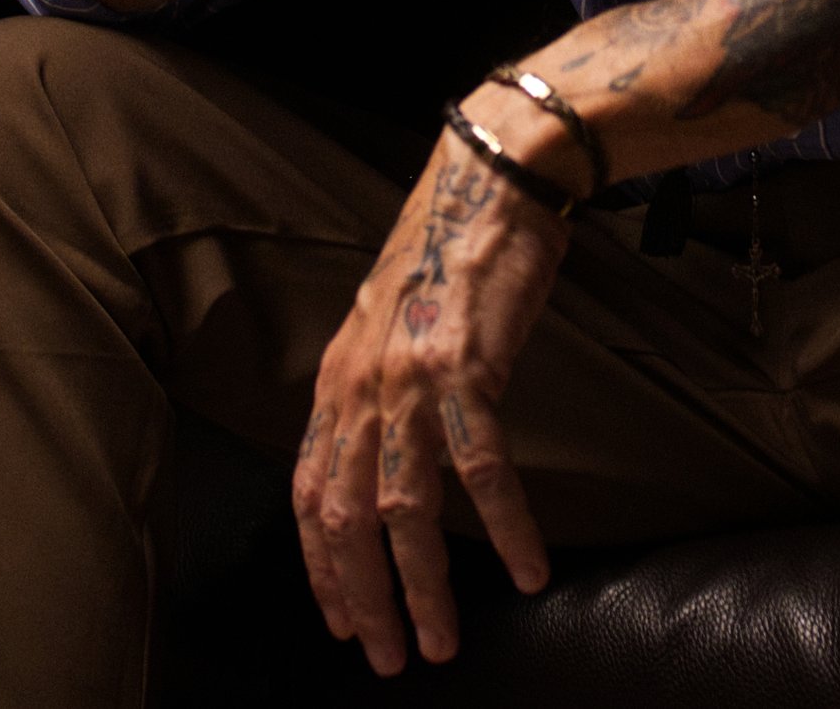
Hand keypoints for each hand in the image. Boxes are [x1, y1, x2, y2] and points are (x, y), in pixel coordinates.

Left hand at [292, 121, 572, 673]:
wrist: (491, 182)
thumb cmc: (449, 251)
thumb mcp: (389, 325)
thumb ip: (377, 389)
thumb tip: (383, 451)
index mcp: (337, 380)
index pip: (310, 493)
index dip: (321, 567)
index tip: (343, 622)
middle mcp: (360, 387)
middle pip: (347, 518)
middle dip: (366, 599)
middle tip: (391, 657)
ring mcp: (410, 381)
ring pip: (406, 511)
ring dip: (426, 586)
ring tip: (445, 640)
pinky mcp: (466, 370)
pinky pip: (483, 470)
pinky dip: (506, 527)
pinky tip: (528, 568)